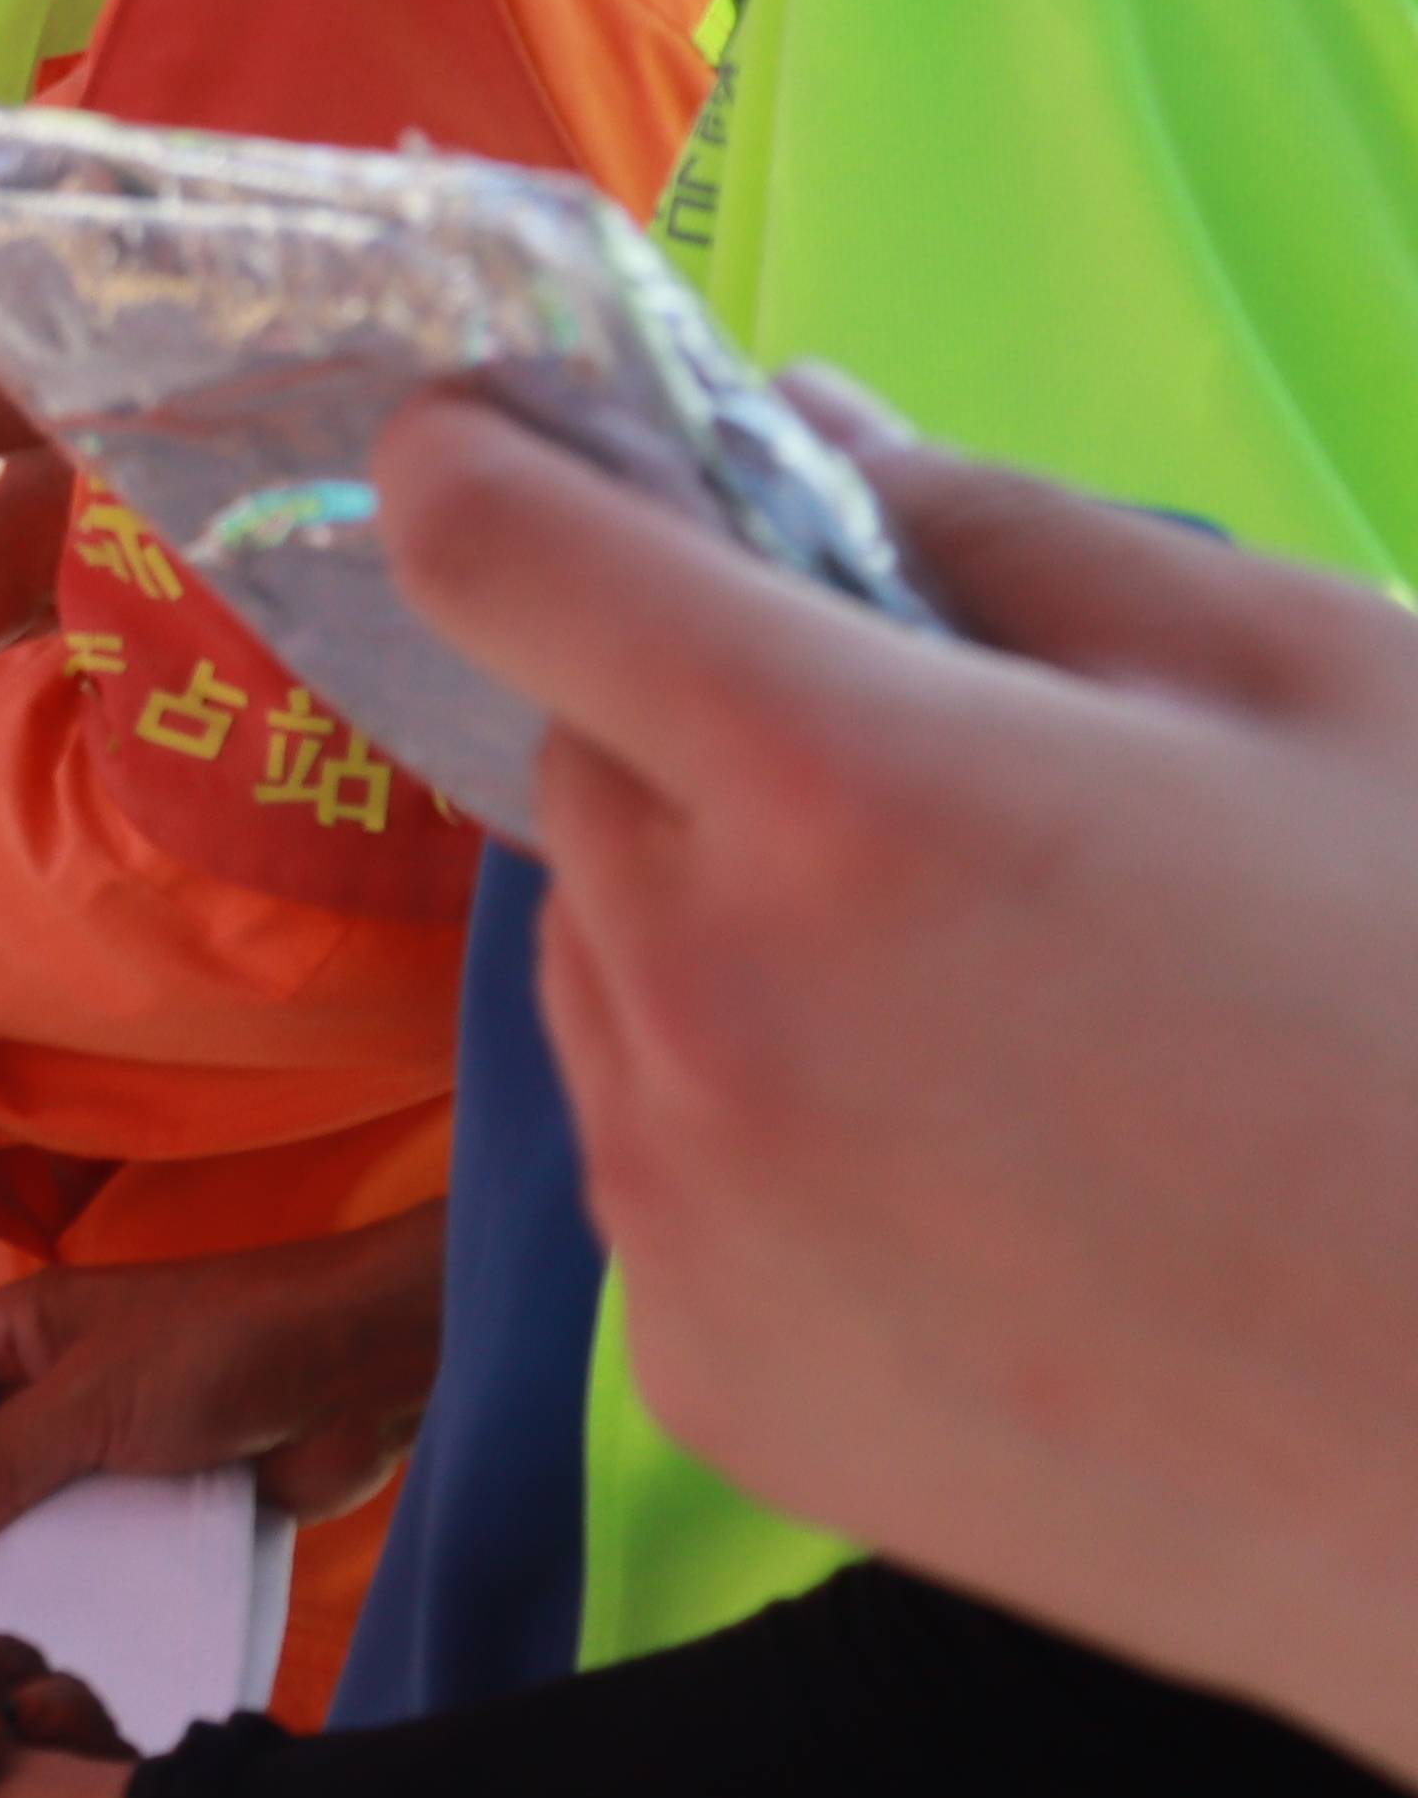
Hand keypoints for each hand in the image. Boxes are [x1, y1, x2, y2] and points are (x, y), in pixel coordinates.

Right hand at [0, 1204, 450, 1555]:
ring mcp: (108, 1450)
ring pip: (27, 1514)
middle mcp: (53, 1390)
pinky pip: (95, 1551)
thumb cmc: (216, 1349)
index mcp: (19, 1332)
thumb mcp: (88, 1399)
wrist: (366, 1372)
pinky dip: (70, 1586)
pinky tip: (34, 1641)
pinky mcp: (163, 1506)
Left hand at [376, 377, 1417, 1779]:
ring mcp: (689, 1211)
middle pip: (585, 766)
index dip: (492, 468)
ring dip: (724, 941)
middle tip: (958, 811)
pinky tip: (980, 1194)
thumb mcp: (1305, 689)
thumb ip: (1007, 532)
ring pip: (602, 967)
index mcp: (841, 788)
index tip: (505, 448)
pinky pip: (658, 1171)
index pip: (499, 550)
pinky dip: (758, 1142)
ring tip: (997, 1023)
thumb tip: (799, 420)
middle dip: (716, 745)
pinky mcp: (713, 1377)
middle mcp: (706, 996)